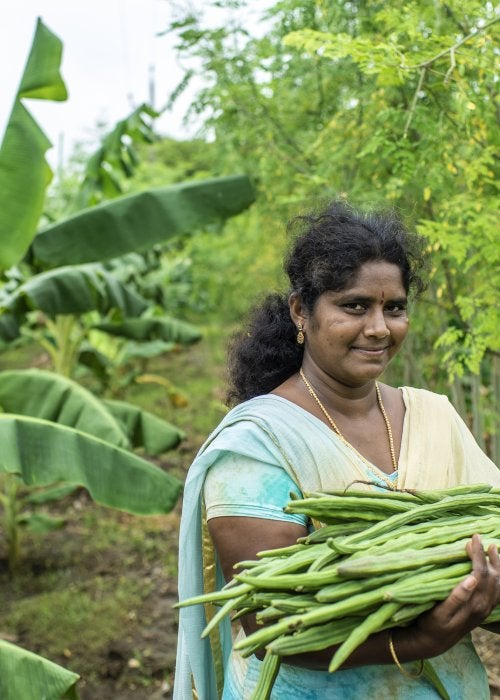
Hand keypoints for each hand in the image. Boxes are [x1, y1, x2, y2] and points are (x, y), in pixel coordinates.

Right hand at [409, 534, 499, 657]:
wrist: (434, 642)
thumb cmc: (432, 624)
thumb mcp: (440, 612)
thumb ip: (457, 596)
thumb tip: (471, 578)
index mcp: (474, 603)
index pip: (480, 572)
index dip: (478, 554)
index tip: (472, 539)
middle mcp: (483, 606)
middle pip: (491, 575)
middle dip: (487, 555)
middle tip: (479, 538)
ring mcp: (485, 608)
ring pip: (498, 583)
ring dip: (496, 565)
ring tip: (493, 548)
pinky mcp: (483, 610)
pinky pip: (497, 591)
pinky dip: (498, 577)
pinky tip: (493, 570)